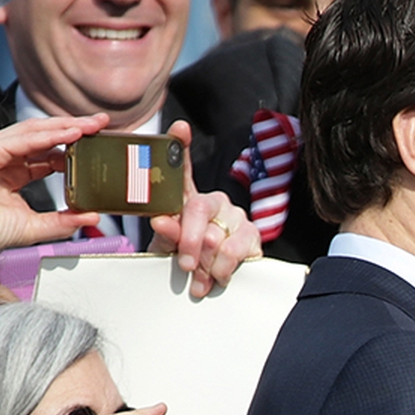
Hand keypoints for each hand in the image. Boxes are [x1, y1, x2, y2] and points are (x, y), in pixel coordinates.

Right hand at [0, 115, 108, 269]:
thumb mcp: (34, 228)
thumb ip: (63, 222)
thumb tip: (93, 216)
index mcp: (15, 172)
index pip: (49, 153)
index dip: (74, 148)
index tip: (99, 146)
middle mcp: (6, 157)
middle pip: (46, 136)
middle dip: (75, 128)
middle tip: (103, 124)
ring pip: (36, 131)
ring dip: (66, 126)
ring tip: (92, 125)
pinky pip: (22, 138)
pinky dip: (48, 134)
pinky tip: (70, 133)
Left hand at [146, 121, 262, 297]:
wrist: (213, 286)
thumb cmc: (187, 262)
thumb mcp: (168, 248)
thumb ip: (166, 234)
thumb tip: (162, 221)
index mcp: (188, 200)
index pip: (181, 169)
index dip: (180, 146)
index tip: (179, 128)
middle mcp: (214, 201)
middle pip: (197, 209)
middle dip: (187, 241)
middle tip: (183, 264)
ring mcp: (236, 215)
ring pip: (215, 235)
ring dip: (204, 263)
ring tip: (198, 279)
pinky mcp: (253, 234)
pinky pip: (234, 250)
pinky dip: (221, 268)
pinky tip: (217, 277)